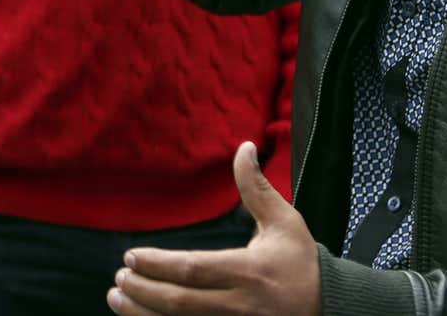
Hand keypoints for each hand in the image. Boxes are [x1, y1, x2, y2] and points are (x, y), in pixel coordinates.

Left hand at [108, 142, 319, 315]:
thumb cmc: (301, 263)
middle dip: (143, 291)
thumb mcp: (285, 222)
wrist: (330, 309)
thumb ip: (257, 188)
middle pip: (180, 302)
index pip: (194, 270)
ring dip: (142, 314)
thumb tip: (244, 147)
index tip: (131, 257)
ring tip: (117, 299)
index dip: (158, 265)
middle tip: (119, 278)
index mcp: (249, 273)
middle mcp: (240, 306)